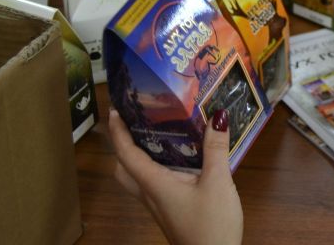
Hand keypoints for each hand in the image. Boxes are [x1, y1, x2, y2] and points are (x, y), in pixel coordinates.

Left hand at [109, 109, 242, 244]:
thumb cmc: (211, 223)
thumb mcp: (218, 182)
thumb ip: (216, 149)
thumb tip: (216, 115)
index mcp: (155, 184)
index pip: (127, 154)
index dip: (118, 131)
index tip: (114, 110)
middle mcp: (150, 194)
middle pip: (124, 170)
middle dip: (123, 147)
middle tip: (135, 125)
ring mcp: (159, 206)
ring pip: (138, 180)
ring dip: (140, 158)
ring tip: (157, 137)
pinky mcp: (170, 212)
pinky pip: (155, 186)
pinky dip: (157, 169)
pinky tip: (181, 161)